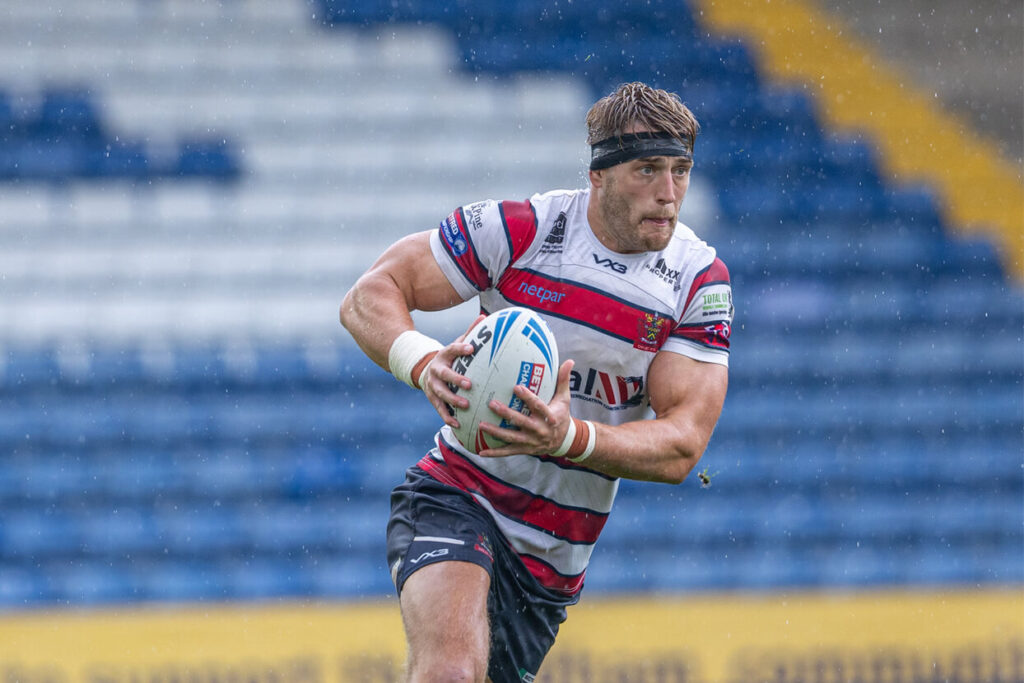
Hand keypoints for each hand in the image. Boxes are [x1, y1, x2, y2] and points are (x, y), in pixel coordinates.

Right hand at [420, 314, 485, 428]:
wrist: (425, 371)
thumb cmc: (450, 358)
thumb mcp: (457, 344)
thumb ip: (470, 333)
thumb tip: (485, 317)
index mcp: (444, 355)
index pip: (451, 349)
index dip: (460, 348)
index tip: (471, 348)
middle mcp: (436, 370)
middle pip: (444, 375)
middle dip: (456, 379)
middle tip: (470, 385)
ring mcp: (432, 385)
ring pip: (441, 393)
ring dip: (452, 400)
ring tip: (465, 406)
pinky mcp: (432, 399)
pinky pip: (439, 409)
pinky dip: (447, 417)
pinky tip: (458, 424)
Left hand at [476, 359, 575, 456]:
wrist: (564, 441)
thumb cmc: (561, 415)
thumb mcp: (564, 399)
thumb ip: (563, 380)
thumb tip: (569, 361)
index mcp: (549, 417)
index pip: (538, 406)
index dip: (528, 397)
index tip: (516, 387)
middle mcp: (539, 430)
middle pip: (521, 421)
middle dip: (506, 413)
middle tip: (491, 403)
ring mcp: (531, 442)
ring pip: (511, 437)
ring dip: (495, 432)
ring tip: (481, 424)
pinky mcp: (524, 450)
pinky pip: (508, 452)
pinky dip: (495, 453)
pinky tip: (481, 451)